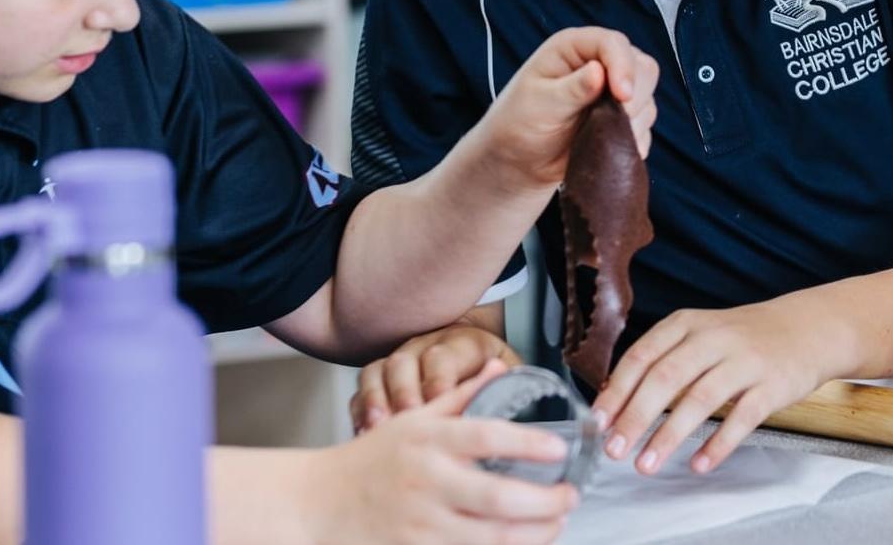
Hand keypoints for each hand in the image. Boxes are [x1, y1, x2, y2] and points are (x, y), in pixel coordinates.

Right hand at [305, 361, 577, 544]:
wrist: (320, 504)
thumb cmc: (374, 458)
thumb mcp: (414, 419)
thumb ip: (460, 395)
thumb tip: (500, 366)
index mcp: (428, 440)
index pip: (485, 437)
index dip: (527, 444)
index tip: (560, 448)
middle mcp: (427, 481)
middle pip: (497, 498)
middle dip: (544, 503)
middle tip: (571, 496)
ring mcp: (422, 523)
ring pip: (491, 538)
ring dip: (534, 534)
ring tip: (558, 522)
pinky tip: (525, 543)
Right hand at [352, 325, 523, 431]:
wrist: (458, 338)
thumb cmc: (479, 362)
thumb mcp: (500, 366)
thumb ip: (500, 378)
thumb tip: (509, 385)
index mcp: (456, 342)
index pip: (442, 357)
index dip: (440, 381)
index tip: (440, 405)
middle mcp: (421, 348)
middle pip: (402, 362)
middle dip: (403, 392)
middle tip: (406, 420)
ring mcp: (396, 363)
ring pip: (376, 372)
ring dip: (376, 399)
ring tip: (377, 427)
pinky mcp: (378, 380)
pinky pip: (360, 389)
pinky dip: (360, 409)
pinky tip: (363, 432)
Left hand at [478, 27, 658, 190]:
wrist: (519, 160)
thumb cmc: (519, 123)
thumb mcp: (540, 104)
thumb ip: (571, 89)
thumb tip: (599, 72)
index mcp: (574, 47)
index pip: (614, 44)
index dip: (623, 67)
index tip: (622, 96)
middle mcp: (598, 63)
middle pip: (642, 67)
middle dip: (634, 96)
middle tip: (614, 121)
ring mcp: (613, 91)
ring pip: (647, 97)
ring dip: (633, 121)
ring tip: (600, 137)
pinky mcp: (622, 118)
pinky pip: (645, 127)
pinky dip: (633, 139)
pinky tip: (608, 149)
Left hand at [592, 300, 840, 474]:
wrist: (806, 329)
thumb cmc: (741, 338)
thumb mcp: (698, 334)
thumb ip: (662, 360)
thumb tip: (617, 399)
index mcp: (686, 324)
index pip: (642, 355)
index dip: (617, 389)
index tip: (598, 420)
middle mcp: (712, 338)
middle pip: (666, 377)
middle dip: (636, 416)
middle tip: (614, 448)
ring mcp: (744, 361)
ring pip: (700, 398)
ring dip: (669, 434)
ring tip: (646, 463)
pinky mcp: (772, 386)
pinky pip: (742, 417)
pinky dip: (718, 443)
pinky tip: (699, 463)